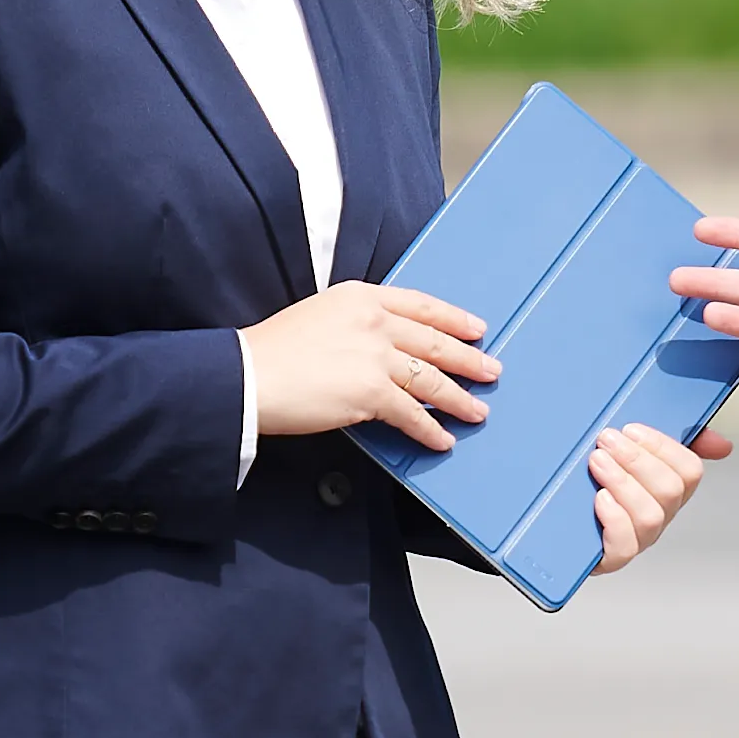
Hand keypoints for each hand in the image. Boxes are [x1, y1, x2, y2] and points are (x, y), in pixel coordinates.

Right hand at [246, 280, 498, 450]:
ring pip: (431, 380)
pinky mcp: (371, 392)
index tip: (475, 328)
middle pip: (435, 341)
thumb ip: (354, 325)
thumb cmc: (271, 351)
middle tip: (491, 371)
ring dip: (459, 399)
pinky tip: (442, 440)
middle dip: (468, 359)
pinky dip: (430, 430)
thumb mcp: (318, 316)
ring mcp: (376, 356)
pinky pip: (411, 414)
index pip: (421, 305)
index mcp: (361, 297)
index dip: (453, 318)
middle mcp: (374, 321)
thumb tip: (381, 349)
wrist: (247, 375)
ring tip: (477, 411)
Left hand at [588, 422, 732, 574]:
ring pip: (650, 516)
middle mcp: (658, 516)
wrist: (551, 515)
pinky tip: (598, 499)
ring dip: (623, 483)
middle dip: (636, 460)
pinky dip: (614, 519)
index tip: (632, 429)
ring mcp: (637, 539)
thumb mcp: (629, 450)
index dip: (664, 447)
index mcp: (667, 489)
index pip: (690, 470)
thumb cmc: (591, 479)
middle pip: (670, 491)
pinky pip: (624, 547)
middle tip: (606, 440)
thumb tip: (722, 445)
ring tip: (596, 463)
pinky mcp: (611, 558)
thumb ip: (670, 440)